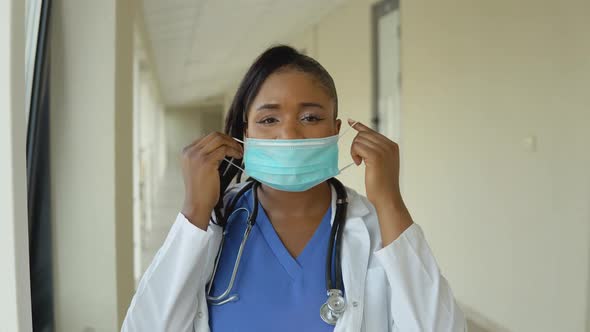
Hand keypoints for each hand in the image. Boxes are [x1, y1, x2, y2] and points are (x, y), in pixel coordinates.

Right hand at [180, 132, 242, 229]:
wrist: (197, 204)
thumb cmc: (200, 190)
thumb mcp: (198, 169)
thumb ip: (205, 156)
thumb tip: (222, 147)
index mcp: (187, 152)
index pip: (207, 137)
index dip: (222, 139)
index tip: (231, 145)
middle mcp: (190, 151)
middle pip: (213, 135)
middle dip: (228, 139)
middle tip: (238, 147)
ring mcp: (197, 155)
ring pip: (219, 139)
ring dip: (232, 144)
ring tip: (239, 152)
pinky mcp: (206, 161)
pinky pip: (224, 149)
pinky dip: (233, 151)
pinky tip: (238, 156)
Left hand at [348, 119, 412, 245]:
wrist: (387, 197)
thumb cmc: (382, 184)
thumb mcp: (381, 164)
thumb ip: (376, 151)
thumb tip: (362, 138)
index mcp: (392, 146)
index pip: (372, 131)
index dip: (360, 127)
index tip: (350, 121)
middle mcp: (389, 145)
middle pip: (364, 134)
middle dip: (356, 145)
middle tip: (357, 159)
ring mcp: (383, 149)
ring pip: (359, 139)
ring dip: (354, 151)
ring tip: (359, 162)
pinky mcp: (375, 155)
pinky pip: (357, 146)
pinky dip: (354, 154)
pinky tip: (358, 163)